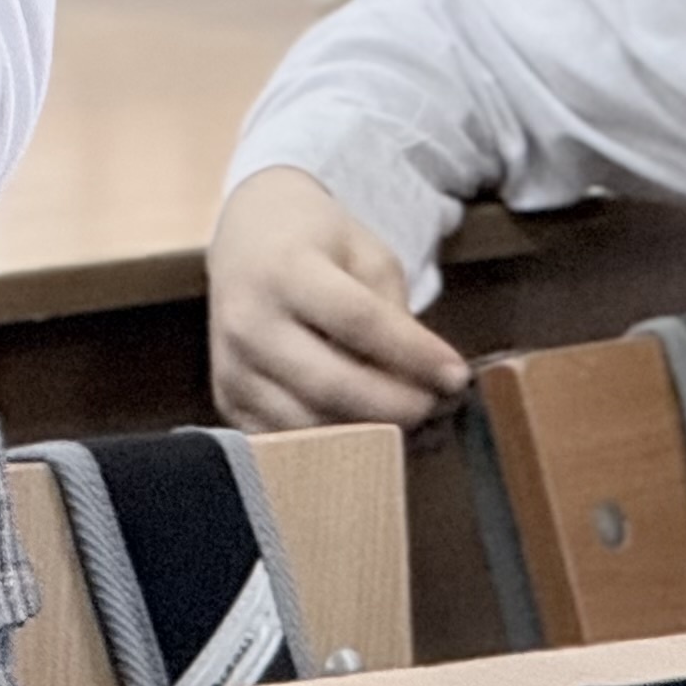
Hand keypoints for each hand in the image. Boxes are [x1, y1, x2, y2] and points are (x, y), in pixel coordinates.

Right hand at [207, 166, 470, 430]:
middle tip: (441, 410)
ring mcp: (232, 368)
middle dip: (397, 407)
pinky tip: (375, 436)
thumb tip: (429, 381)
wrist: (246, 238)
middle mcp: (249, 322)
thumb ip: (392, 313)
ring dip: (372, 436)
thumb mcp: (365, 252)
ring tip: (418, 427)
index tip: (457, 376)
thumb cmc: (316, 243)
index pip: (358, 322)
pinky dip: (337, 447)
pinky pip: (288, 442)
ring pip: (311, 424)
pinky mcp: (228, 401)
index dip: (413, 355)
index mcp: (285, 270)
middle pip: (331, 384)